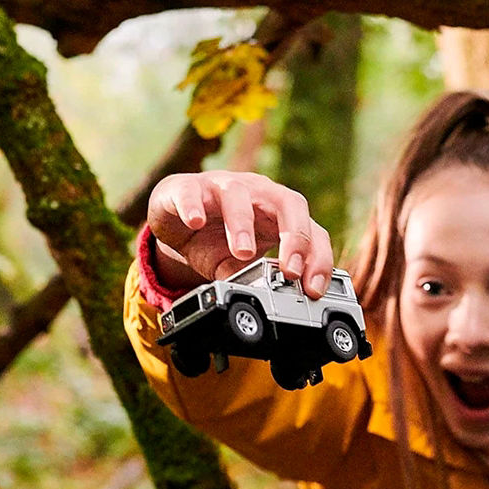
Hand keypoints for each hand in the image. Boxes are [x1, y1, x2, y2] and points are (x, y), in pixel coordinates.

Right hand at [147, 170, 334, 298]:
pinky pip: (191, 192)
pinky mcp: (185, 188)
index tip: (313, 289)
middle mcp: (255, 193)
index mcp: (276, 213)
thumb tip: (267, 302)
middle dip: (295, 236)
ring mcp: (221, 186)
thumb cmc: (211, 237)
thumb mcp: (235, 265)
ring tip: (243, 251)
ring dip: (244, 223)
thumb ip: (251, 278)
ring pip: (239, 194)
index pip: (310, 230)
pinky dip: (194, 206)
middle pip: (288, 202)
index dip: (317, 258)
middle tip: (290, 271)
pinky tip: (195, 222)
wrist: (171, 219)